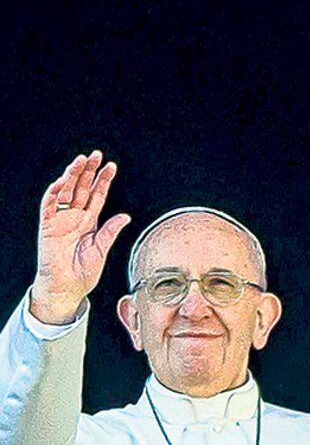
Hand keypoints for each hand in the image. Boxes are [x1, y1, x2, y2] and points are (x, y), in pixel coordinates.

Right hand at [30, 151, 130, 323]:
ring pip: (65, 192)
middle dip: (88, 171)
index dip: (103, 181)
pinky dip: (53, 193)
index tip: (111, 166)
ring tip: (80, 161)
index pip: (97, 196)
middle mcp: (75, 218)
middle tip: (96, 155)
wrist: (67, 289)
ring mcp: (61, 220)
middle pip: (81, 188)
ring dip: (72, 176)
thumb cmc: (83, 273)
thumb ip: (111, 231)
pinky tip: (60, 181)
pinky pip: (48, 206)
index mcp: (89, 222)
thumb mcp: (102, 250)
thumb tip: (125, 216)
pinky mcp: (48, 227)